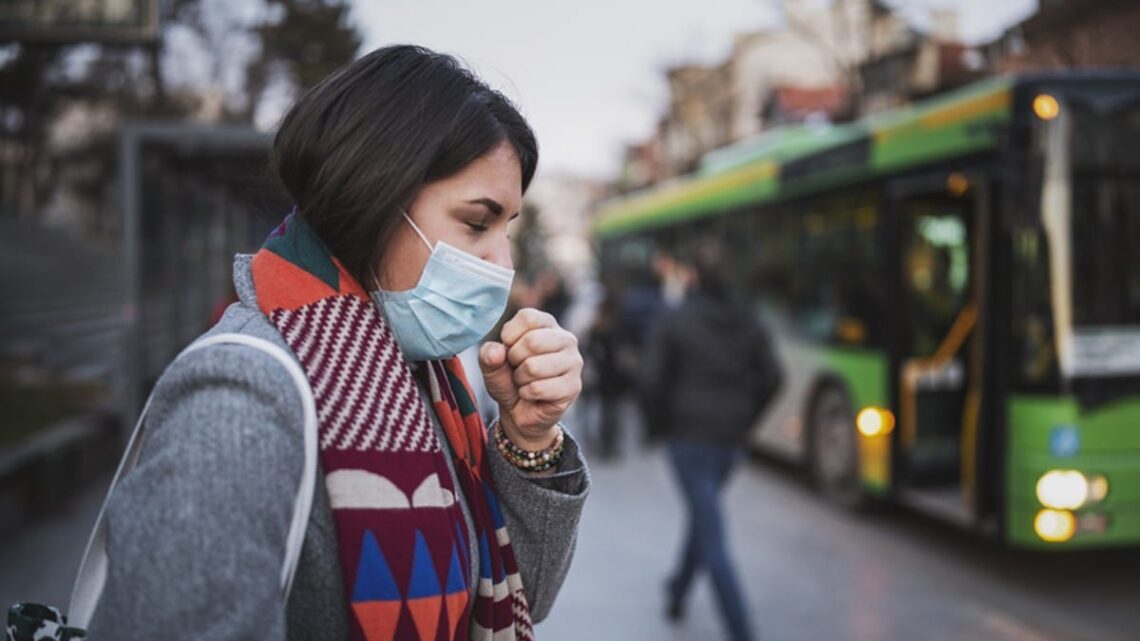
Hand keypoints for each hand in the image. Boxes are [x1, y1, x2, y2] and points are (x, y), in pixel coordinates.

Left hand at [479, 308, 582, 449]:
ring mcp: (573, 363)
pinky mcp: (573, 387)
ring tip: (525, 381)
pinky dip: (526, 394)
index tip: (508, 349)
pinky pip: (538, 389)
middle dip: (514, 360)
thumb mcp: (491, 365)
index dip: (509, 336)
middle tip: (517, 368)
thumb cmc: (508, 380)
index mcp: (547, 324)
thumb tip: (497, 352)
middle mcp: (566, 339)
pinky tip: (532, 394)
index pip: (528, 318)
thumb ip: (488, 355)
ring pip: (534, 367)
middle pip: (532, 341)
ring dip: (520, 379)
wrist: (520, 411)